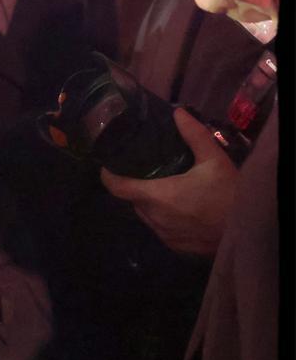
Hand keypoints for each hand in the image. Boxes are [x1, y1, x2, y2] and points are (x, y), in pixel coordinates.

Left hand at [100, 107, 238, 255]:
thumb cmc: (230, 194)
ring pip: (145, 215)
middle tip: (147, 169)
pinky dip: (164, 217)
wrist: (251, 231)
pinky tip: (181, 207)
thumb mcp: (214, 160)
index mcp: (157, 196)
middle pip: (132, 199)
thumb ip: (194, 135)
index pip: (116, 187)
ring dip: (151, 202)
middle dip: (136, 184)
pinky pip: (160, 228)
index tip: (111, 163)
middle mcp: (154, 218)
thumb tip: (178, 112)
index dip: (108, 175)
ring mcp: (164, 235)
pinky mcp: (176, 246)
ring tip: (166, 186)